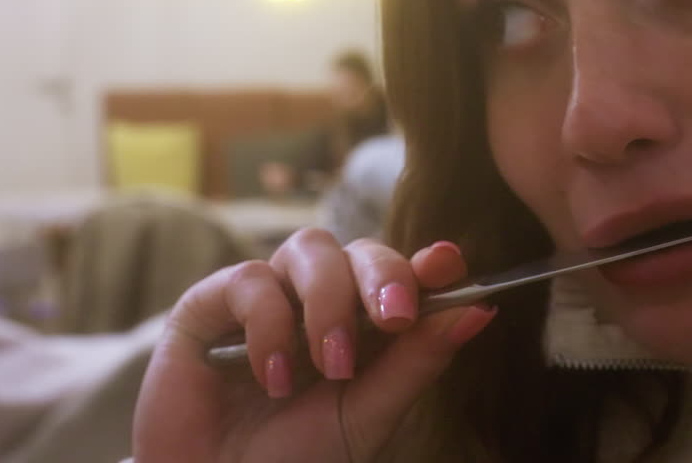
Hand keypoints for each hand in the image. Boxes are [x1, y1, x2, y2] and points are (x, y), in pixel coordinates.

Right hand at [131, 230, 494, 461]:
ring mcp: (267, 296)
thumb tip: (481, 311)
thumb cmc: (293, 457)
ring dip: (329, 303)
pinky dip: (269, 326)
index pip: (403, 273)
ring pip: (310, 249)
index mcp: (363, 323)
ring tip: (331, 366)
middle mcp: (318, 299)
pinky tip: (272, 379)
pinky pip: (251, 280)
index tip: (448, 264)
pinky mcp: (211, 303)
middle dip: (384, 276)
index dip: (428, 262)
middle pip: (361, 250)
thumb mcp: (366, 415)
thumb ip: (416, 362)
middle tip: (396, 317)